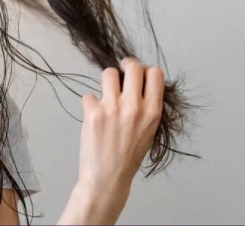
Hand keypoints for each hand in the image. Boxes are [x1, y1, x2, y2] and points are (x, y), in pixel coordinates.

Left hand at [65, 57, 163, 223]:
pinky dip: (89, 103)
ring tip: (105, 95)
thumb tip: (139, 83)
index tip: (137, 74)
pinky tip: (92, 116)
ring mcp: (112, 109)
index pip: (155, 73)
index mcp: (153, 112)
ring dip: (105, 81)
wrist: (108, 178)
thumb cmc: (129, 156)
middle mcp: (134, 107)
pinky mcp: (93, 113)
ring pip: (108, 73)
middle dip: (125, 66)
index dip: (145, 70)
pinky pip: (88, 95)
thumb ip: (146, 107)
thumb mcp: (149, 131)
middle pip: (133, 66)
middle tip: (120, 74)